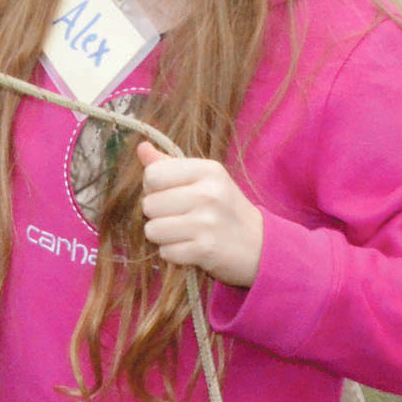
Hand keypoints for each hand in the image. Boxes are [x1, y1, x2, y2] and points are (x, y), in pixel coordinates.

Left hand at [137, 143, 264, 287]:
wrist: (260, 246)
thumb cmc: (225, 209)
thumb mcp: (205, 180)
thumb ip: (170, 164)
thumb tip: (141, 148)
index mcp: (208, 170)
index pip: (153, 175)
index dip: (153, 187)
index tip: (169, 194)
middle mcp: (208, 193)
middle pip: (149, 204)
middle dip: (157, 215)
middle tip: (179, 217)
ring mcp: (207, 222)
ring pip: (152, 230)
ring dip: (162, 236)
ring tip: (183, 233)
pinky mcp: (206, 249)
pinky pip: (165, 252)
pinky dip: (173, 253)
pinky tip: (190, 247)